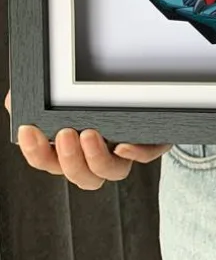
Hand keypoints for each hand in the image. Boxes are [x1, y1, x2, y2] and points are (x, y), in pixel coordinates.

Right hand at [5, 92, 169, 190]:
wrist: (155, 83)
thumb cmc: (102, 91)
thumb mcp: (67, 90)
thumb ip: (39, 97)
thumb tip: (16, 99)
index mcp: (77, 148)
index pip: (51, 162)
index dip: (37, 153)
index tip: (29, 131)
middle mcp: (102, 155)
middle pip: (82, 176)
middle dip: (68, 160)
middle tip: (65, 133)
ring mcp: (129, 151)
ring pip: (113, 171)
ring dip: (96, 160)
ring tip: (89, 134)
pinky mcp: (155, 140)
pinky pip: (149, 154)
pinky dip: (137, 154)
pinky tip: (125, 145)